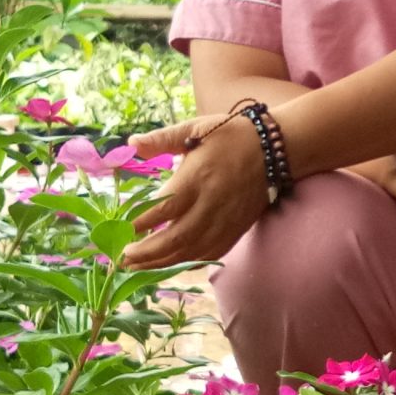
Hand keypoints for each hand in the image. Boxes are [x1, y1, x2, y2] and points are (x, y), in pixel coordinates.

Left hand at [121, 115, 270, 270]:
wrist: (275, 150)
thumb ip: (162, 139)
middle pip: (175, 237)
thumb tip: (131, 143)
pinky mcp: (235, 230)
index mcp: (197, 178)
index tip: (120, 230)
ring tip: (138, 266)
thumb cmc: (232, 135)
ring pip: (190, 251)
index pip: (163, 208)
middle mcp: (211, 204)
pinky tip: (170, 264)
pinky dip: (187, 262)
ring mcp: (224, 221)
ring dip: (162, 263)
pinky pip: (209, 254)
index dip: (140, 222)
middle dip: (147, 252)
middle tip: (123, 258)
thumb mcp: (196, 128)